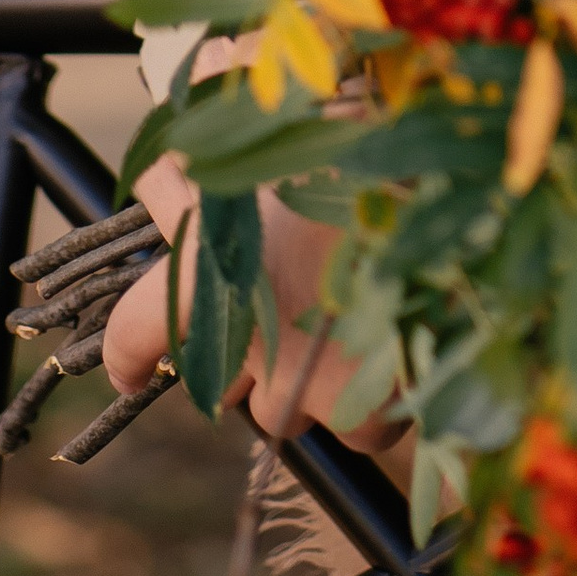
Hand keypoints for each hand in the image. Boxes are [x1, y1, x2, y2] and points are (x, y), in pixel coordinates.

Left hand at [98, 145, 397, 456]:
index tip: (132, 371)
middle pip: (228, 389)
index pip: (137, 334)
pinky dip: (372, 401)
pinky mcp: (372, 405)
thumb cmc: (350, 152)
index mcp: (211, 277)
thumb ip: (197, 174)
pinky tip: (394, 350)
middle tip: (291, 308)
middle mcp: (252, 344)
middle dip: (252, 361)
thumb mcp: (264, 148)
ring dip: (308, 384)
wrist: (446, 184)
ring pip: (290, 413)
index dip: (130, 354)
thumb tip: (161, 170)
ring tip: (348, 323)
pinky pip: (362, 427)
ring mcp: (313, 382)